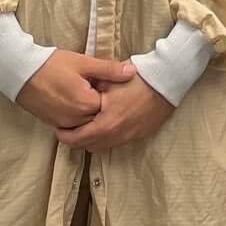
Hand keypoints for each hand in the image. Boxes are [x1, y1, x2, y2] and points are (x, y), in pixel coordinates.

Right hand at [15, 50, 136, 130]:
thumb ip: (109, 70)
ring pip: (87, 124)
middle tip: (104, 90)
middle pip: (100, 118)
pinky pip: (74, 126)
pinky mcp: (54, 124)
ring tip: (91, 94)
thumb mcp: (83, 63)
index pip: (110, 106)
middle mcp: (75, 118)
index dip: (114, 96)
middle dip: (105, 107)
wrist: (21, 73)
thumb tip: (132, 71)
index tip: (113, 86)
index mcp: (85, 103)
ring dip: (92, 113)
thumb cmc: (52, 64)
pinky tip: (80, 102)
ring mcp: (64, 123)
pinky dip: (80, 118)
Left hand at [54, 76, 175, 151]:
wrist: (167, 81)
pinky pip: (118, 141)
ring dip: (93, 139)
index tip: (59, 128)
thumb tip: (77, 96)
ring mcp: (130, 136)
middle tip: (70, 128)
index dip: (64, 135)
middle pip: (89, 146)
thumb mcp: (109, 81)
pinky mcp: (140, 134)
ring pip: (103, 146)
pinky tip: (109, 123)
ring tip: (88, 126)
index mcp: (106, 124)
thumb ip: (91, 92)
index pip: (77, 139)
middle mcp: (117, 135)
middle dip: (77, 139)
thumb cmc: (137, 78)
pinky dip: (108, 136)